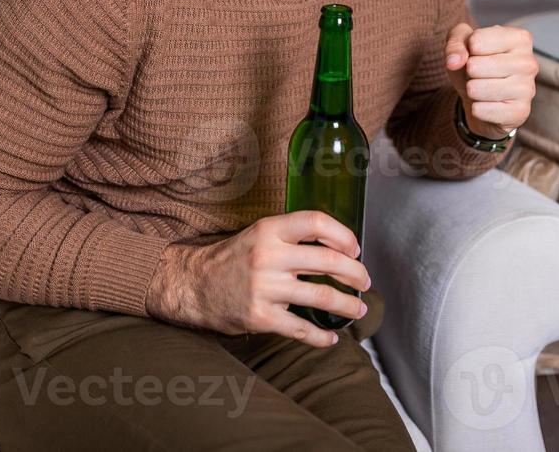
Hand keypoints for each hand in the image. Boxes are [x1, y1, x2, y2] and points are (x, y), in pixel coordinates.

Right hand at [144, 210, 370, 348]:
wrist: (194, 286)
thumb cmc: (233, 259)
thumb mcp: (259, 235)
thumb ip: (292, 236)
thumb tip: (337, 246)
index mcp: (270, 230)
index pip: (316, 222)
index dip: (343, 234)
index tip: (355, 249)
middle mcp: (268, 256)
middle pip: (327, 260)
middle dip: (355, 272)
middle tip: (365, 281)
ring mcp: (265, 288)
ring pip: (321, 295)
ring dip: (347, 304)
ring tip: (357, 309)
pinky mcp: (261, 316)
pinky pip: (301, 329)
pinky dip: (321, 336)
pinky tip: (331, 337)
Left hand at [444, 23, 537, 139]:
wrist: (482, 95)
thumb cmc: (475, 62)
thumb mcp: (462, 42)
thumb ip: (455, 42)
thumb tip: (454, 61)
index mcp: (520, 38)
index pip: (476, 42)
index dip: (468, 49)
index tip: (478, 53)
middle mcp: (529, 62)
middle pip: (474, 66)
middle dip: (468, 71)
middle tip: (479, 74)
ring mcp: (527, 89)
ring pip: (476, 89)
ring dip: (471, 90)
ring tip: (482, 87)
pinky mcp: (520, 112)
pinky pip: (480, 110)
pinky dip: (476, 108)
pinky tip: (487, 103)